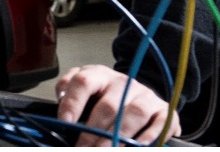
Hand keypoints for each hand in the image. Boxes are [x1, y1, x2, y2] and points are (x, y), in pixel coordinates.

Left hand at [55, 64, 178, 145]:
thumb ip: (69, 96)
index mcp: (98, 74)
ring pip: (134, 113)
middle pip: (108, 105)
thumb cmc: (104, 97)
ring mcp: (144, 94)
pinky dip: (150, 136)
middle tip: (83, 147)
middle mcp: (122, 82)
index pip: (83, 81)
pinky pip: (160, 121)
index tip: (65, 122)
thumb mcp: (84, 91)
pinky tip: (138, 146)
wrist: (138, 95)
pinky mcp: (163, 109)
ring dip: (119, 135)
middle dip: (94, 131)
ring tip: (105, 150)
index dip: (73, 102)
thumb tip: (57, 114)